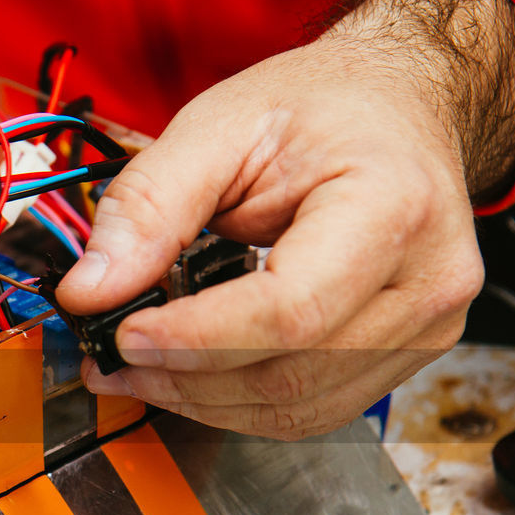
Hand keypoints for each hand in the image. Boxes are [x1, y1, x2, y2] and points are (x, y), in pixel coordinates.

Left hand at [57, 0, 514, 439]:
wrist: (398, 104)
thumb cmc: (323, 107)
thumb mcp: (219, 126)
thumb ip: (148, 205)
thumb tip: (89, 291)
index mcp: (391, 206)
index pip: (288, 311)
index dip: (195, 337)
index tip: (123, 333)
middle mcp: (426, 279)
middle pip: (290, 373)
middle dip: (184, 376)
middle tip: (110, 354)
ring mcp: (426, 327)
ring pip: (297, 408)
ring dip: (202, 400)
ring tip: (138, 366)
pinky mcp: (405, 355)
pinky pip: (312, 409)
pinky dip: (238, 403)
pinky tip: (190, 374)